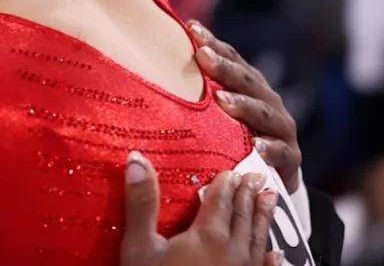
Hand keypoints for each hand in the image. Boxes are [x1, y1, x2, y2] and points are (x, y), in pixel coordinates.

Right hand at [120, 151, 282, 265]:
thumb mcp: (140, 247)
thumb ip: (142, 203)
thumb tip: (136, 158)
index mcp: (208, 235)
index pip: (220, 200)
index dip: (226, 183)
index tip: (234, 169)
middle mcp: (233, 252)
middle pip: (242, 216)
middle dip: (248, 194)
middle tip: (257, 176)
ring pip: (257, 240)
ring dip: (263, 218)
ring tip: (270, 199)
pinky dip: (271, 261)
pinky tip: (277, 255)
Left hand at [189, 21, 301, 192]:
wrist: (269, 173)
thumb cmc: (236, 134)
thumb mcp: (218, 110)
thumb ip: (198, 87)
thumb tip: (153, 57)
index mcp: (250, 85)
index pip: (232, 59)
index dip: (213, 43)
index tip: (191, 28)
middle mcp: (267, 101)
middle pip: (246, 80)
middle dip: (225, 68)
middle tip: (203, 56)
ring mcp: (280, 128)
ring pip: (262, 113)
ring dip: (243, 105)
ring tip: (222, 100)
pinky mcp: (289, 157)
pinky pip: (281, 152)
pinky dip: (270, 148)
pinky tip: (256, 146)